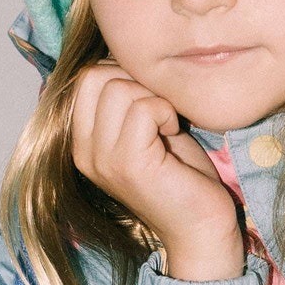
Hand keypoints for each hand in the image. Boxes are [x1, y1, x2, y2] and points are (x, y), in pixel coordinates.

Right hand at [70, 62, 238, 248]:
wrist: (201, 228)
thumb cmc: (182, 177)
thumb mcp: (145, 131)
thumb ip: (127, 101)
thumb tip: (125, 56)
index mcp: (83, 142)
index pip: (84, 78)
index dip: (122, 73)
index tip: (150, 99)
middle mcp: (85, 152)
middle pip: (94, 76)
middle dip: (135, 81)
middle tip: (159, 109)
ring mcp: (103, 159)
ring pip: (118, 88)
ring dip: (153, 98)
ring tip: (167, 125)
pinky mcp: (129, 164)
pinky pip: (143, 108)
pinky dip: (165, 112)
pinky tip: (173, 133)